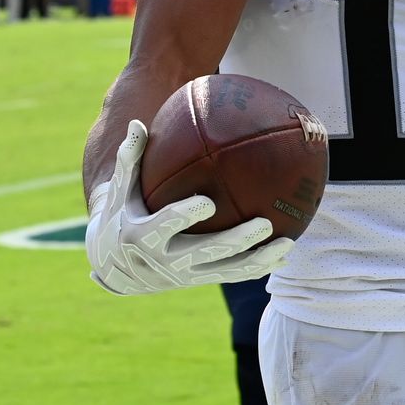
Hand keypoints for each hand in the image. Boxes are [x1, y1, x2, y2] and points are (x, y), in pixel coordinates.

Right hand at [86, 121, 292, 294]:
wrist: (116, 266)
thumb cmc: (123, 214)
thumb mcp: (120, 190)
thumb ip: (130, 159)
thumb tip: (138, 123)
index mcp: (142, 236)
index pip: (165, 226)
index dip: (185, 217)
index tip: (208, 202)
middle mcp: (165, 261)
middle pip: (206, 252)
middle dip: (236, 241)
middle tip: (264, 223)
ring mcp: (184, 276)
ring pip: (226, 270)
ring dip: (258, 259)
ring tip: (287, 243)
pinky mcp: (198, 281)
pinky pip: (233, 275)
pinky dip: (258, 267)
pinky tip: (285, 254)